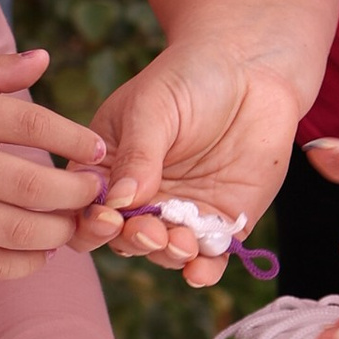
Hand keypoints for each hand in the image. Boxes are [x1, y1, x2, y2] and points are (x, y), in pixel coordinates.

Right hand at [0, 47, 112, 279]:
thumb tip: (45, 59)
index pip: (33, 123)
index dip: (76, 139)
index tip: (99, 151)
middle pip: (34, 185)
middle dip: (77, 193)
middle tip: (95, 193)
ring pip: (18, 230)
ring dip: (58, 232)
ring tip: (71, 224)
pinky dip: (25, 263)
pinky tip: (39, 252)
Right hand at [94, 40, 303, 285]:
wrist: (252, 68)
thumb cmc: (189, 77)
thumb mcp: (152, 107)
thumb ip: (137, 154)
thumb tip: (119, 202)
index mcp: (108, 168)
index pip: (86, 207)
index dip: (90, 221)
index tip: (108, 218)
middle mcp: (140, 198)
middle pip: (121, 239)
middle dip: (132, 241)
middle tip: (149, 230)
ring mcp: (181, 213)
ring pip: (163, 252)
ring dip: (167, 255)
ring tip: (180, 242)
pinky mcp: (222, 222)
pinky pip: (209, 257)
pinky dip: (203, 271)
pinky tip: (200, 270)